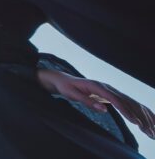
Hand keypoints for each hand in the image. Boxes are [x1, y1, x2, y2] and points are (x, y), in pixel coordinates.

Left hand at [37, 69, 154, 138]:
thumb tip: (104, 109)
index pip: (116, 100)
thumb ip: (87, 101)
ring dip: (142, 114)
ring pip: (130, 102)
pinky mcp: (111, 94)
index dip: (126, 111)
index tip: (136, 122)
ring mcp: (110, 90)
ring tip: (152, 129)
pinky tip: (146, 121)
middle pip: (127, 101)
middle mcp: (107, 87)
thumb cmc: (66, 87)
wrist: (63, 80)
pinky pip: (127, 103)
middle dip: (139, 115)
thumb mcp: (72, 94)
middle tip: (149, 130)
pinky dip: (138, 111)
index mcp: (98, 86)